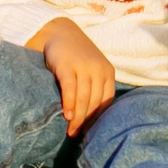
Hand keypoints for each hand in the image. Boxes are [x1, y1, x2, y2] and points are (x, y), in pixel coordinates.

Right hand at [29, 18, 115, 133]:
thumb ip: (94, 87)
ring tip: (70, 131)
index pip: (106, 101)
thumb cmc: (76, 56)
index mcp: (108, 72)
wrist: (59, 32)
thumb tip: (91, 118)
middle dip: (86, 121)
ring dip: (77, 118)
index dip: (98, 119)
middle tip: (77, 135)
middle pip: (95, 102)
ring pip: (84, 98)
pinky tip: (66, 116)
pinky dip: (69, 104)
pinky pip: (70, 89)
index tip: (90, 132)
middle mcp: (99, 69)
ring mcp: (83, 67)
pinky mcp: (67, 65)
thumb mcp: (91, 69)